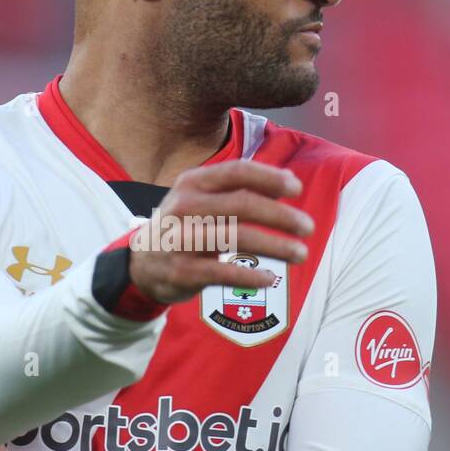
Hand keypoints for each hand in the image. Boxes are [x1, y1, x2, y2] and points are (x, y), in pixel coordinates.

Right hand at [129, 162, 313, 304]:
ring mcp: (181, 239)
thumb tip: (288, 182)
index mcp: (192, 182)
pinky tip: (271, 279)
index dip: (270, 178)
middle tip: (308, 227)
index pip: (237, 172)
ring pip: (237, 237)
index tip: (297, 189)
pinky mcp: (182, 271)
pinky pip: (223, 273)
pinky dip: (251, 277)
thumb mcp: (198, 197)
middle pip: (243, 204)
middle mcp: (185, 206)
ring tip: (300, 253)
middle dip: (281, 216)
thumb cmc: (184, 225)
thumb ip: (235, 189)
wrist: (141, 263)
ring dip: (275, 246)